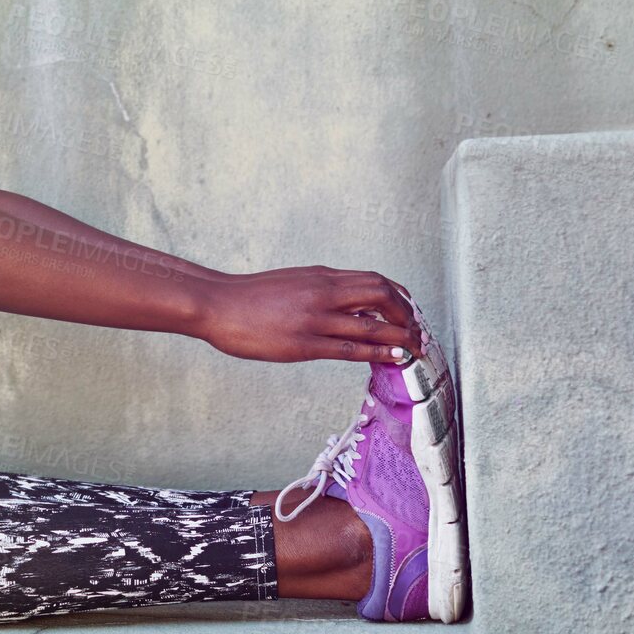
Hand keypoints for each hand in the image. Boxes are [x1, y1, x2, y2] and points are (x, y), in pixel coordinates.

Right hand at [195, 266, 421, 363]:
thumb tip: (346, 300)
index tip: (409, 311)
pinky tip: (393, 357)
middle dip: (406, 314)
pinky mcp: (304, 343)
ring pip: (372, 323)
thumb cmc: (249, 297)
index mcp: (321, 276)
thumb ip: (320, 289)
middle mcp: (323, 292)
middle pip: (382, 295)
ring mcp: (315, 318)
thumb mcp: (293, 282)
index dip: (399, 296)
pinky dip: (378, 351)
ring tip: (415, 348)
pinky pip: (351, 347)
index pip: (374, 280)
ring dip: (400, 336)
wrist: (217, 304)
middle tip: (416, 330)